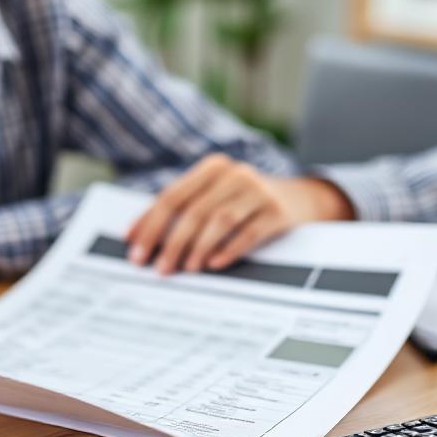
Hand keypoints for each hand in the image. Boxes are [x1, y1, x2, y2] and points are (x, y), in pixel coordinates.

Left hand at [126, 154, 354, 274]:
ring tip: (186, 268)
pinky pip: (249, 233)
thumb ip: (181, 211)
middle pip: (194, 211)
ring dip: (198, 248)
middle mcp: (235, 174)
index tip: (135, 250)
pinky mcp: (278, 211)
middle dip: (172, 243)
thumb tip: (137, 237)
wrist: (301, 200)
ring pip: (219, 221)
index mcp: (212, 167)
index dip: (150, 224)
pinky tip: (215, 264)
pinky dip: (229, 250)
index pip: (172, 196)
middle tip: (160, 268)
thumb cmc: (244, 202)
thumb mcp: (215, 196)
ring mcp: (259, 191)